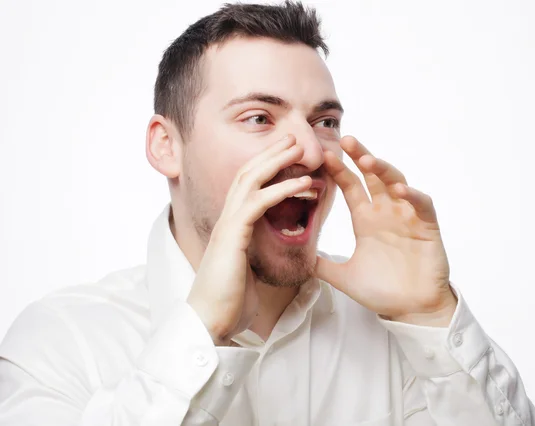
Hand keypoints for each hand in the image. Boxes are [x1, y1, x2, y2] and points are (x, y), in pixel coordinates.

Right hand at [186, 135, 311, 343]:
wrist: (209, 324)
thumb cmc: (230, 303)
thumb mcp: (248, 271)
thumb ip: (257, 256)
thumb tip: (273, 255)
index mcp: (232, 226)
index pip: (248, 185)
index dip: (267, 167)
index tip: (288, 155)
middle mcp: (227, 220)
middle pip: (248, 173)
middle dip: (271, 152)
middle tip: (294, 138)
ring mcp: (228, 226)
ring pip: (250, 180)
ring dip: (276, 160)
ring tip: (299, 147)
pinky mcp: (232, 236)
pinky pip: (258, 204)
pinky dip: (282, 189)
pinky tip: (303, 184)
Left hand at [316, 136, 455, 326]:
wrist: (411, 310)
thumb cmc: (382, 291)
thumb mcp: (344, 276)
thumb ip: (322, 264)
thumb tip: (297, 256)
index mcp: (366, 219)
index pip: (351, 187)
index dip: (339, 170)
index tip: (323, 156)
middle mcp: (386, 212)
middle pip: (372, 176)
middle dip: (361, 156)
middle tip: (345, 140)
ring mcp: (407, 217)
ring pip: (397, 182)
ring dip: (384, 170)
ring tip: (368, 161)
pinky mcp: (427, 227)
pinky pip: (422, 205)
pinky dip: (413, 196)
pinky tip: (399, 190)